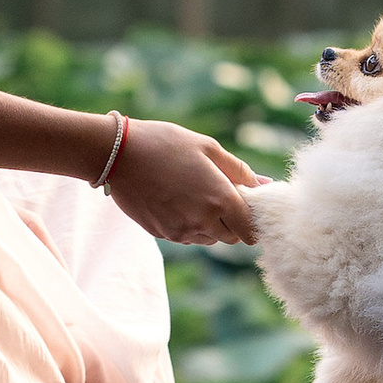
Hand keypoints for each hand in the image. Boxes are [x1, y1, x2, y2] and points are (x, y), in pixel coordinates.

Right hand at [103, 119, 261, 248]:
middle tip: (220, 194)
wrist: (117, 154)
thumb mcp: (208, 148)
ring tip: (194, 193)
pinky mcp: (163, 234)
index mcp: (220, 199)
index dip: (252, 218)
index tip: (245, 203)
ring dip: (211, 224)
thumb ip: (239, 171)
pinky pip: (187, 236)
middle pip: (232, 238)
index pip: (250, 230)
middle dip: (232, 221)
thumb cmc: (165, 143)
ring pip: (209, 239)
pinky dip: (189, 224)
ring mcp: (181, 231)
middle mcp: (203, 221)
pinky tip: (176, 199)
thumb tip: (265, 185)